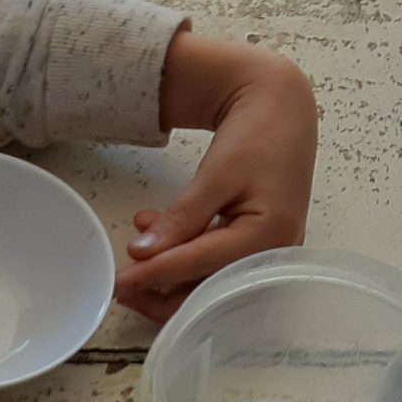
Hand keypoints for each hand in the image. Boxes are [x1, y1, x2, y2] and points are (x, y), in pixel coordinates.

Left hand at [115, 34, 317, 324]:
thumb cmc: (258, 135)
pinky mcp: (257, 248)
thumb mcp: (215, 174)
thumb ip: (181, 218)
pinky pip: (217, 265)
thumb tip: (142, 255)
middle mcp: (272, 255)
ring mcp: (267, 254)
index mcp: (269, 236)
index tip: (120, 282)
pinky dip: (185, 258)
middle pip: (208, 291)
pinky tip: (159, 237)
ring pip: (209, 282)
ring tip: (136, 248)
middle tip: (121, 283)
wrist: (282, 110)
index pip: (201, 266)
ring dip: (169, 271)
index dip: (155, 274)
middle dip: (160, 288)